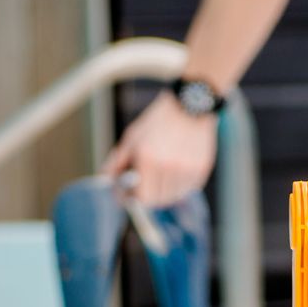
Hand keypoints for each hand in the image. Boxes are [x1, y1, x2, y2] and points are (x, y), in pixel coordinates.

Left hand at [101, 93, 218, 207]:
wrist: (188, 106)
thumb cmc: (157, 122)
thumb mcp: (132, 137)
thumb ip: (116, 162)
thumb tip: (105, 181)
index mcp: (148, 159)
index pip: (143, 198)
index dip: (136, 199)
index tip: (133, 194)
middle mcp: (168, 166)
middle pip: (159, 201)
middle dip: (151, 196)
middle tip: (147, 186)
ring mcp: (187, 168)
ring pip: (175, 197)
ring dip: (167, 191)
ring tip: (163, 175)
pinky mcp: (201, 168)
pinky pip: (189, 189)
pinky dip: (182, 186)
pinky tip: (178, 170)